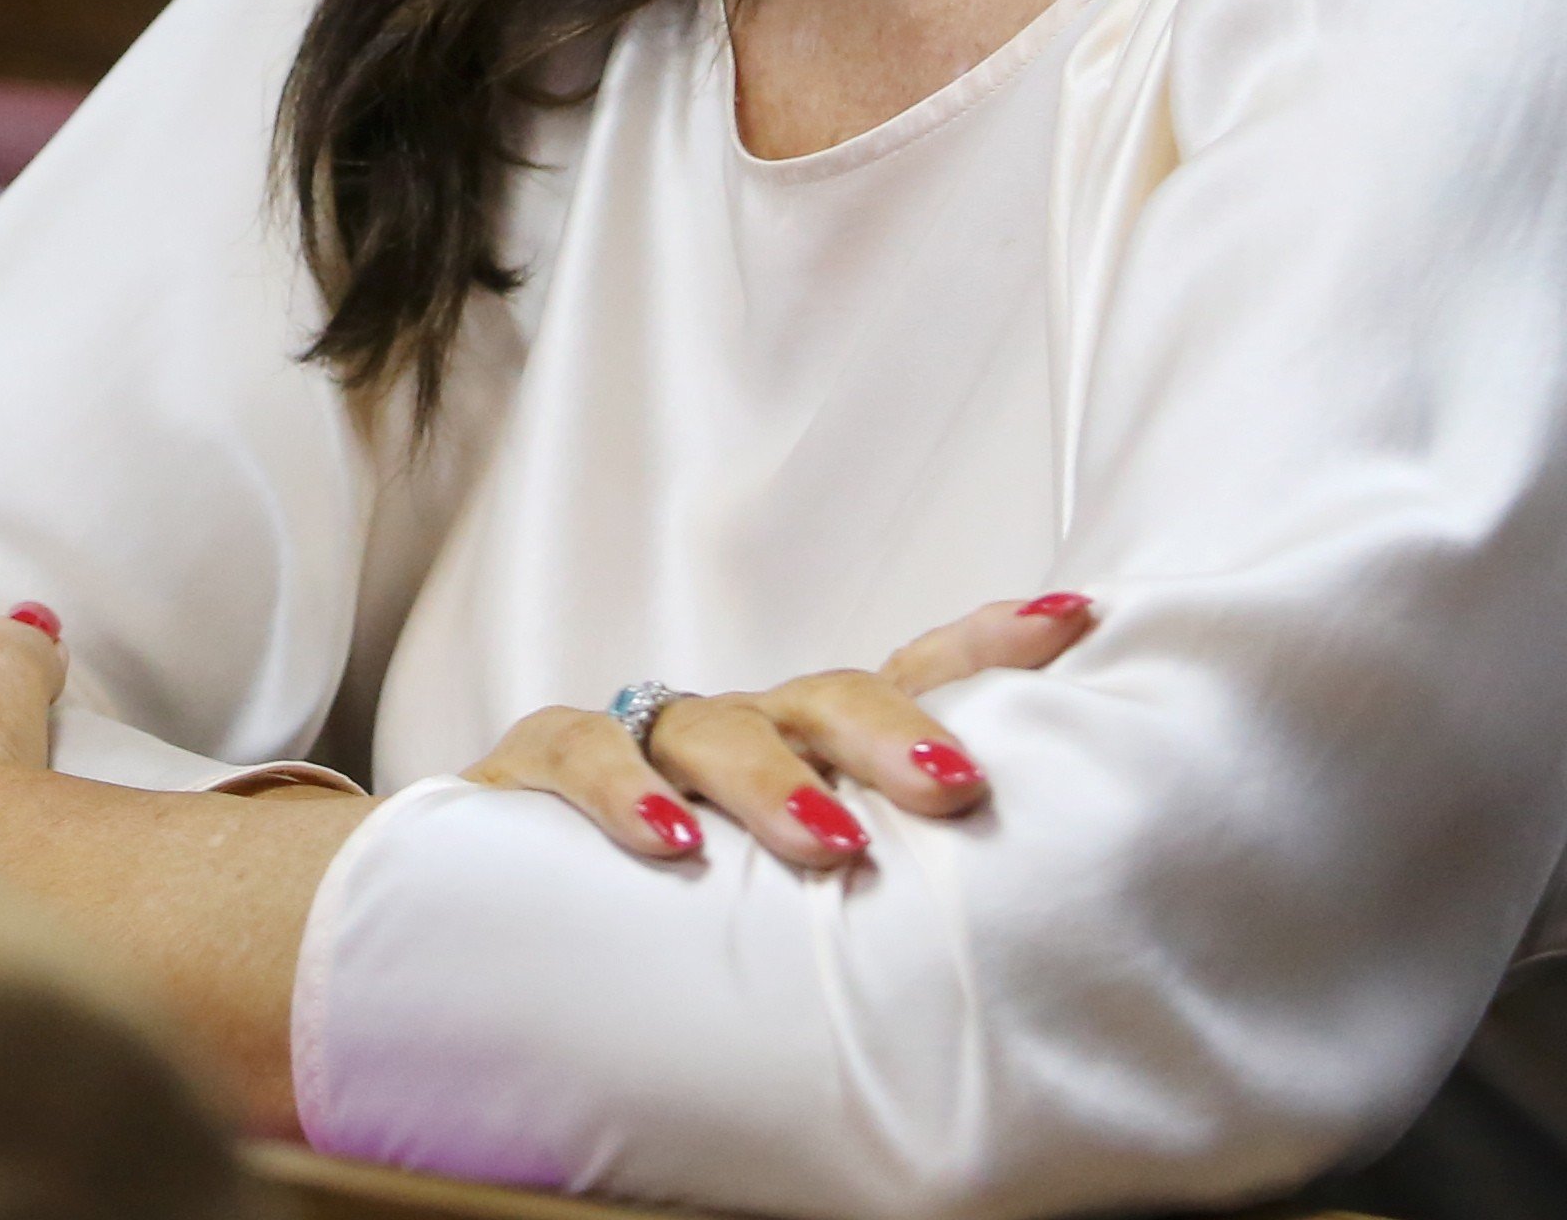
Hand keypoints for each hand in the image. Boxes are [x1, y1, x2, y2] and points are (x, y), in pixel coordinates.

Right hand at [465, 594, 1099, 874]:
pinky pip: (579, 749)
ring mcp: (640, 741)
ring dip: (771, 781)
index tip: (1074, 620)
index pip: (906, 675)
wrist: (493, 903)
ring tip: (828, 843)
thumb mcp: (787, 896)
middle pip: (822, 699)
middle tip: (954, 787)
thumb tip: (1020, 947)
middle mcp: (735, 729)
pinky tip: (667, 844)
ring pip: (712, 728)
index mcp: (805, 747)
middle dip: (890, 732)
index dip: (984, 645)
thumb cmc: (678, 907)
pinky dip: (621, 792)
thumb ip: (875, 883)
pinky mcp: (539, 764)